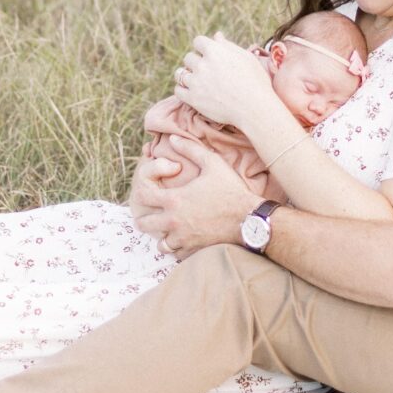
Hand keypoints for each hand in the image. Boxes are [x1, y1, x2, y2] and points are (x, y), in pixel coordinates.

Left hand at [135, 137, 260, 256]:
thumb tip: (171, 139)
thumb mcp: (212, 162)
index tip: (154, 190)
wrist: (249, 219)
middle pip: (143, 224)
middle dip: (145, 217)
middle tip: (154, 213)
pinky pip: (177, 253)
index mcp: (174, 199)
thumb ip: (190, 148)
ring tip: (170, 228)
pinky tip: (185, 239)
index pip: (142, 197)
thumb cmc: (231, 190)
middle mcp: (173, 221)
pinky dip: (178, 248)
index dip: (143, 191)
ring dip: (162, 236)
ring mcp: (183, 238)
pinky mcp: (193, 249)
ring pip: (160, 243)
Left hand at [172, 33, 274, 132]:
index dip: (203, 47)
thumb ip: (228, 46)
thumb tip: (216, 36)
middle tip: (206, 71)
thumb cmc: (255, 81)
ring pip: (180, 73)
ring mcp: (196, 82)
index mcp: (215, 51)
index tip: (209, 55)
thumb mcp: (245, 58)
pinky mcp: (193, 99)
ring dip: (186, 75)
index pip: (198, 41)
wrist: (255, 108)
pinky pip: (178, 90)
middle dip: (196, 62)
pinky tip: (193, 91)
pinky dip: (182, 90)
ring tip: (196, 81)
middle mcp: (203, 65)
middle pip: (188, 57)